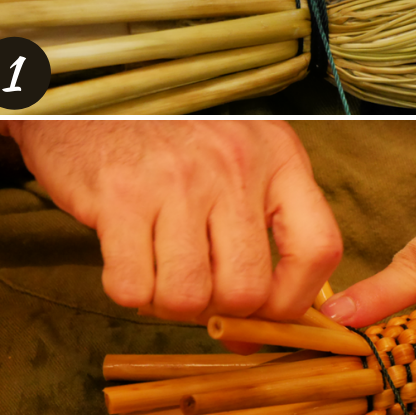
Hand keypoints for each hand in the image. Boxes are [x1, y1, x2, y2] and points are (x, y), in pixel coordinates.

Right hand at [2, 120, 341, 327]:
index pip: (319, 249)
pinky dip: (130, 290)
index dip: (297, 299)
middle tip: (203, 287)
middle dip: (222, 309)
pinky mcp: (121, 197)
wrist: (96, 100)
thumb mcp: (248, 157)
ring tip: (164, 271)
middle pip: (247, 290)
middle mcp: (235, 167)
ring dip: (172, 303)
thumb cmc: (180, 140)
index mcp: (279, 158)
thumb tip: (276, 311)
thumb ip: (272, 220)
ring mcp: (178, 181)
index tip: (272, 314)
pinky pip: (134, 288)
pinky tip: (131, 259)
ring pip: (189, 298)